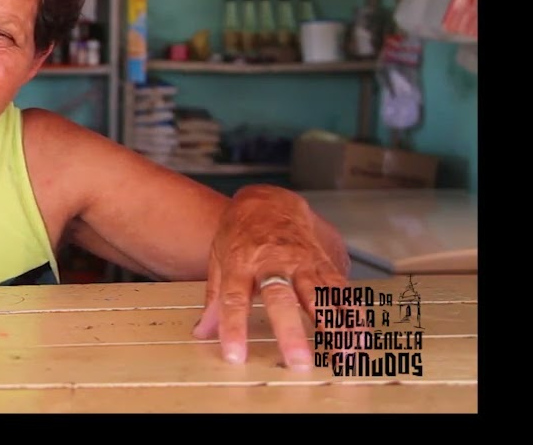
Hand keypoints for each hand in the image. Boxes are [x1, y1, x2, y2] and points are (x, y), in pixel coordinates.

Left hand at [191, 185, 347, 371]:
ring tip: (343, 355)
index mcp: (241, 263)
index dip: (234, 328)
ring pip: (318, 295)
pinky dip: (352, 311)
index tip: (235, 356)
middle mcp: (273, 263)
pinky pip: (340, 288)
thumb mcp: (219, 259)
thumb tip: (201, 333)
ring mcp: (301, 261)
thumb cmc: (241, 233)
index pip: (233, 299)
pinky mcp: (323, 261)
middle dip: (291, 332)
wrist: (269, 200)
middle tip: (299, 362)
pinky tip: (360, 334)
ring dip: (333, 326)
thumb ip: (214, 298)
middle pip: (282, 299)